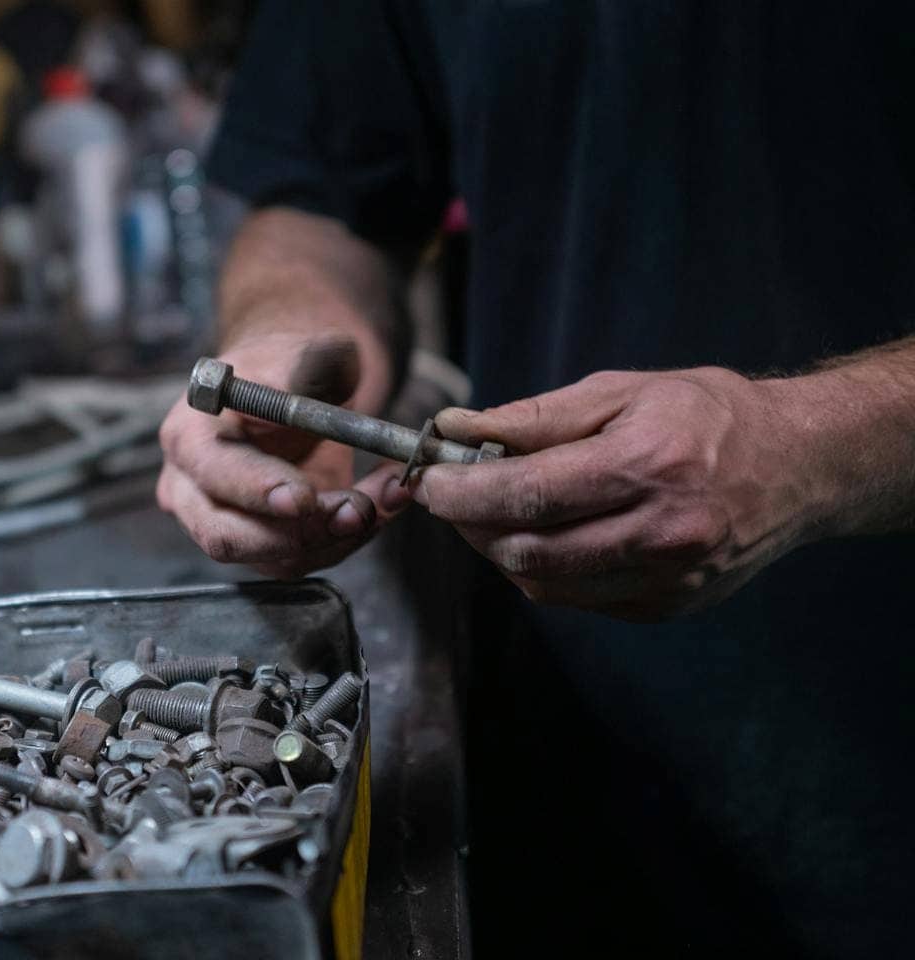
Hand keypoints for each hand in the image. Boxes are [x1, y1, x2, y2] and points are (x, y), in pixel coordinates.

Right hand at [157, 337, 411, 576]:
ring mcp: (225, 526)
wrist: (289, 394)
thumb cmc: (285, 372)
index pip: (214, 475)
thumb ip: (313, 364)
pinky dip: (348, 538)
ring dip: (338, 537)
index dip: (257, 489)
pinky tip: (381, 505)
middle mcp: (194, 492)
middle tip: (357, 511)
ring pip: (276, 558)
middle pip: (229, 537)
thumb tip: (323, 370)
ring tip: (385, 497)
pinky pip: (304, 559)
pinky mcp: (263, 548)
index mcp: (190, 439)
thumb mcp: (304, 355)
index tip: (304, 497)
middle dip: (299, 532)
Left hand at [414, 367, 827, 620]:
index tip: (429, 483)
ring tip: (497, 511)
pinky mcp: (667, 607)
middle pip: (528, 550)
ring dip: (500, 550)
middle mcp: (662, 531)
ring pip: (544, 584)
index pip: (530, 494)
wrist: (796, 465)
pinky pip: (576, 599)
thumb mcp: (619, 391)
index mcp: (650, 464)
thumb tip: (456, 430)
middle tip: (455, 494)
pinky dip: (543, 569)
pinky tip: (547, 533)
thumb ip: (533, 418)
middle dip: (473, 524)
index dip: (464, 494)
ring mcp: (668, 578)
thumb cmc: (704, 414)